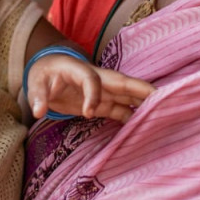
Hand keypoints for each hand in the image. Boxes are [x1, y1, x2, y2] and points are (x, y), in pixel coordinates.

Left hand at [26, 52, 153, 121]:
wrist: (50, 71)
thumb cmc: (45, 74)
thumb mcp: (36, 82)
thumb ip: (37, 95)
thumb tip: (38, 110)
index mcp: (80, 70)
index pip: (91, 80)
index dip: (92, 96)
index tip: (87, 113)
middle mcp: (97, 79)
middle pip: (123, 83)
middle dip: (141, 90)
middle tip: (162, 100)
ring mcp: (103, 92)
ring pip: (127, 97)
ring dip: (144, 106)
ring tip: (164, 117)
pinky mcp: (104, 104)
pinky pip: (122, 110)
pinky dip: (134, 118)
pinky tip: (146, 129)